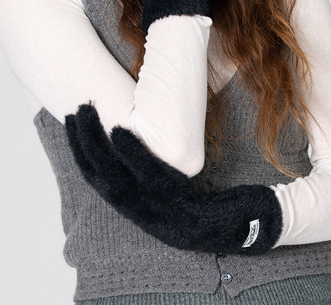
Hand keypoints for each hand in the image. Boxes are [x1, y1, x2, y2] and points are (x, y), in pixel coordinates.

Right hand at [66, 104, 282, 254]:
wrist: (258, 218)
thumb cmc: (218, 190)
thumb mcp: (174, 171)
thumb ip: (152, 159)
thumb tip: (130, 129)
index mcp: (145, 207)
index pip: (102, 180)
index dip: (83, 150)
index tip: (72, 121)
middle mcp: (149, 215)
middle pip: (105, 178)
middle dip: (85, 143)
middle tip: (74, 111)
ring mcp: (167, 214)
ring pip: (122, 178)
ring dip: (100, 144)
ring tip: (87, 112)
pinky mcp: (188, 210)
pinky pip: (154, 177)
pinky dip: (135, 153)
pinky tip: (120, 130)